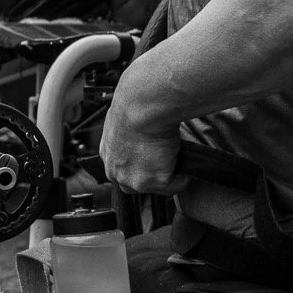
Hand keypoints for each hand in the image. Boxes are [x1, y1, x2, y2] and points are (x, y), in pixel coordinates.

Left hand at [102, 72, 186, 195]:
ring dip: (168, 175)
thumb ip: (128, 135)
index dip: (140, 166)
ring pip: (156, 187)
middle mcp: (116, 171)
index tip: (151, 161)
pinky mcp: (156, 181)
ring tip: (176, 159)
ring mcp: (135, 179)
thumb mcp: (122, 121)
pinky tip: (185, 162)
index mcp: (108, 154)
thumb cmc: (134, 104)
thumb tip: (142, 134)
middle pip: (137, 185)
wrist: (142, 106)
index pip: (122, 170)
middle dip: (153, 176)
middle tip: (167, 161)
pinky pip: (176, 185)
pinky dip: (184, 176)